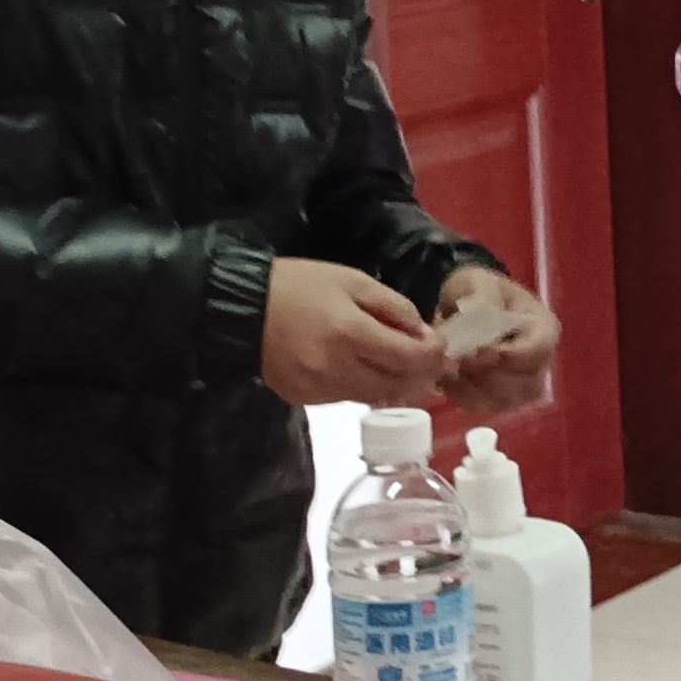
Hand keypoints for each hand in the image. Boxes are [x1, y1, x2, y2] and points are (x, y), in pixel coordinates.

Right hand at [260, 256, 447, 406]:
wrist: (239, 308)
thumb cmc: (297, 285)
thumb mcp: (351, 280)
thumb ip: (392, 307)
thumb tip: (421, 333)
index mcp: (350, 333)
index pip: (409, 358)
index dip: (433, 355)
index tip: (440, 346)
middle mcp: (336, 369)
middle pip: (397, 385)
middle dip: (421, 374)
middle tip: (432, 361)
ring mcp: (319, 390)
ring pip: (375, 397)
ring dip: (396, 384)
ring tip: (403, 365)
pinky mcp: (304, 400)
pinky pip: (348, 399)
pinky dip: (366, 387)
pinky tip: (367, 369)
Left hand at [435, 265, 561, 415]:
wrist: (462, 302)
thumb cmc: (477, 289)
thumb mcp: (479, 283)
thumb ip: (483, 301)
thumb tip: (481, 329)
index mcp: (544, 328)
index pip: (540, 351)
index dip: (511, 356)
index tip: (480, 349)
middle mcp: (539, 361)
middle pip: (526, 384)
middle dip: (488, 375)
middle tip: (458, 358)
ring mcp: (520, 383)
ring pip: (504, 400)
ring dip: (472, 387)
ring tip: (450, 366)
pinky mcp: (498, 397)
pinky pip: (482, 406)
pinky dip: (461, 394)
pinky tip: (447, 376)